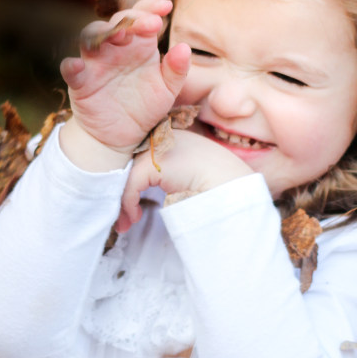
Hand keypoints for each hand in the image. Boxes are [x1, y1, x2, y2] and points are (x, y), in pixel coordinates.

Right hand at [59, 0, 189, 169]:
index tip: (166, 7)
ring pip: (90, 37)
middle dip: (131, 19)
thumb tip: (184, 47)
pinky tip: (77, 66)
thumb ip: (177, 69)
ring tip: (118, 36)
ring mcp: (95, 63)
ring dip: (102, 33)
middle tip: (150, 25)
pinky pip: (70, 69)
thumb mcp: (167, 90)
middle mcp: (115, 48)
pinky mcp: (80, 82)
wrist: (122, 136)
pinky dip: (71, 66)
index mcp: (138, 44)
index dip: (151, 6)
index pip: (141, 16)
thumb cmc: (145, 106)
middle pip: (116, 22)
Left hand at [117, 128, 252, 231]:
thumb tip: (146, 187)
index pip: (144, 156)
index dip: (134, 179)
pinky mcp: (155, 163)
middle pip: (131, 163)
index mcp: (175, 136)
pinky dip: (128, 203)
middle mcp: (165, 136)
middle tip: (125, 216)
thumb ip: (170, 173)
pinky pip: (130, 185)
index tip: (135, 202)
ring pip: (127, 175)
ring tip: (126, 221)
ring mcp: (159, 147)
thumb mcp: (190, 173)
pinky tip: (135, 217)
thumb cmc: (218, 186)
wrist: (233, 187)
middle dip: (124, 191)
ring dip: (123, 201)